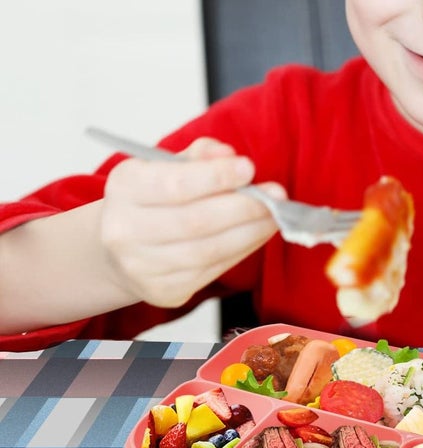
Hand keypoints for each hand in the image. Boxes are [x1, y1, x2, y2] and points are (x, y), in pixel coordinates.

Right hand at [99, 136, 282, 308]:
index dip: (216, 177)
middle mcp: (124, 230)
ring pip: (208, 251)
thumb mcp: (168, 165)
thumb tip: (228, 155)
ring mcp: (140, 267)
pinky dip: (241, 250)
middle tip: (276, 195)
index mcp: (124, 188)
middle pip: (196, 221)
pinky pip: (212, 271)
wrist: (121, 247)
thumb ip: (200, 155)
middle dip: (244, 208)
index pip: (175, 185)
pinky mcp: (161, 291)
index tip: (249, 168)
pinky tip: (257, 234)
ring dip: (250, 232)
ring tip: (274, 215)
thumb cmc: (153, 198)